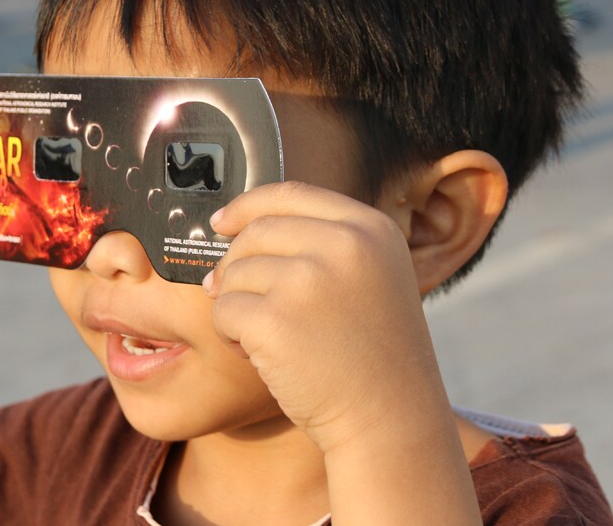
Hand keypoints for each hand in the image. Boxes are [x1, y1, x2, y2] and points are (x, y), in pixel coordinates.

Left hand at [205, 181, 450, 454]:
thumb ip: (324, 244)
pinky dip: (232, 336)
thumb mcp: (372, 278)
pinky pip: (224, 311)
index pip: (290, 194)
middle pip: (256, 233)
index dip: (247, 206)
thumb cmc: (375, 356)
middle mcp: (344, 244)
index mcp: (371, 228)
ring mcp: (309, 280)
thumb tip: (237, 227)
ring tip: (270, 340)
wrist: (391, 419)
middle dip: (237, 267)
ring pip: (234, 273)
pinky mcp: (276, 319)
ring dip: (237, 307)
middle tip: (244, 303)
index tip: (221, 223)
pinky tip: (263, 357)